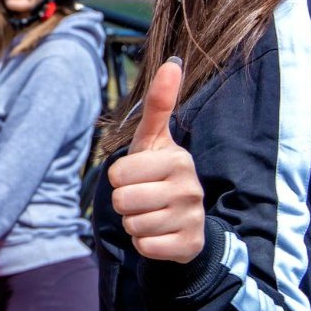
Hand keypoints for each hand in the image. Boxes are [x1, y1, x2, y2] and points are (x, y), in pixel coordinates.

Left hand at [107, 58, 205, 262]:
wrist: (185, 221)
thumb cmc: (159, 173)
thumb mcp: (153, 140)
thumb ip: (158, 104)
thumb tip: (172, 62)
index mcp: (178, 159)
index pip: (117, 173)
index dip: (119, 177)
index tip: (137, 174)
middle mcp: (190, 188)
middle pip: (122, 201)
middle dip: (124, 202)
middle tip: (142, 197)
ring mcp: (192, 218)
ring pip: (132, 225)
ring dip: (134, 223)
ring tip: (151, 213)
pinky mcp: (188, 246)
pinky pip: (145, 247)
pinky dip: (145, 244)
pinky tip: (159, 233)